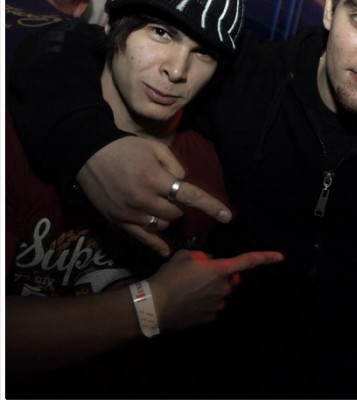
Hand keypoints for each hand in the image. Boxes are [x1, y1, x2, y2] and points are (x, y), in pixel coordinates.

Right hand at [76, 137, 232, 256]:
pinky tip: (167, 252)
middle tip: (171, 193)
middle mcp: (143, 200)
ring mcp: (130, 213)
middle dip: (180, 205)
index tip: (228, 216)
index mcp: (155, 179)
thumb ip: (175, 167)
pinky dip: (157, 244)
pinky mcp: (118, 221)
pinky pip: (142, 238)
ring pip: (162, 225)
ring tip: (160, 205)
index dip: (210, 206)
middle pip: (176, 213)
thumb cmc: (124, 148)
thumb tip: (184, 184)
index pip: (189, 196)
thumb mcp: (155, 148)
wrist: (86, 155)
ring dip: (167, 217)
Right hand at [148, 249, 283, 330]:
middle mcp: (224, 288)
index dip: (266, 257)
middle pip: (230, 280)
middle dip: (220, 277)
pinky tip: (188, 303)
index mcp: (221, 269)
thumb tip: (209, 263)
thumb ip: (203, 258)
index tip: (281, 257)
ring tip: (188, 290)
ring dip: (211, 291)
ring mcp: (218, 304)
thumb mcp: (185, 256)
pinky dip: (204, 304)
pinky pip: (212, 307)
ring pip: (220, 294)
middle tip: (198, 276)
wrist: (154, 305)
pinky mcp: (209, 318)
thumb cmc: (170, 276)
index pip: (248, 261)